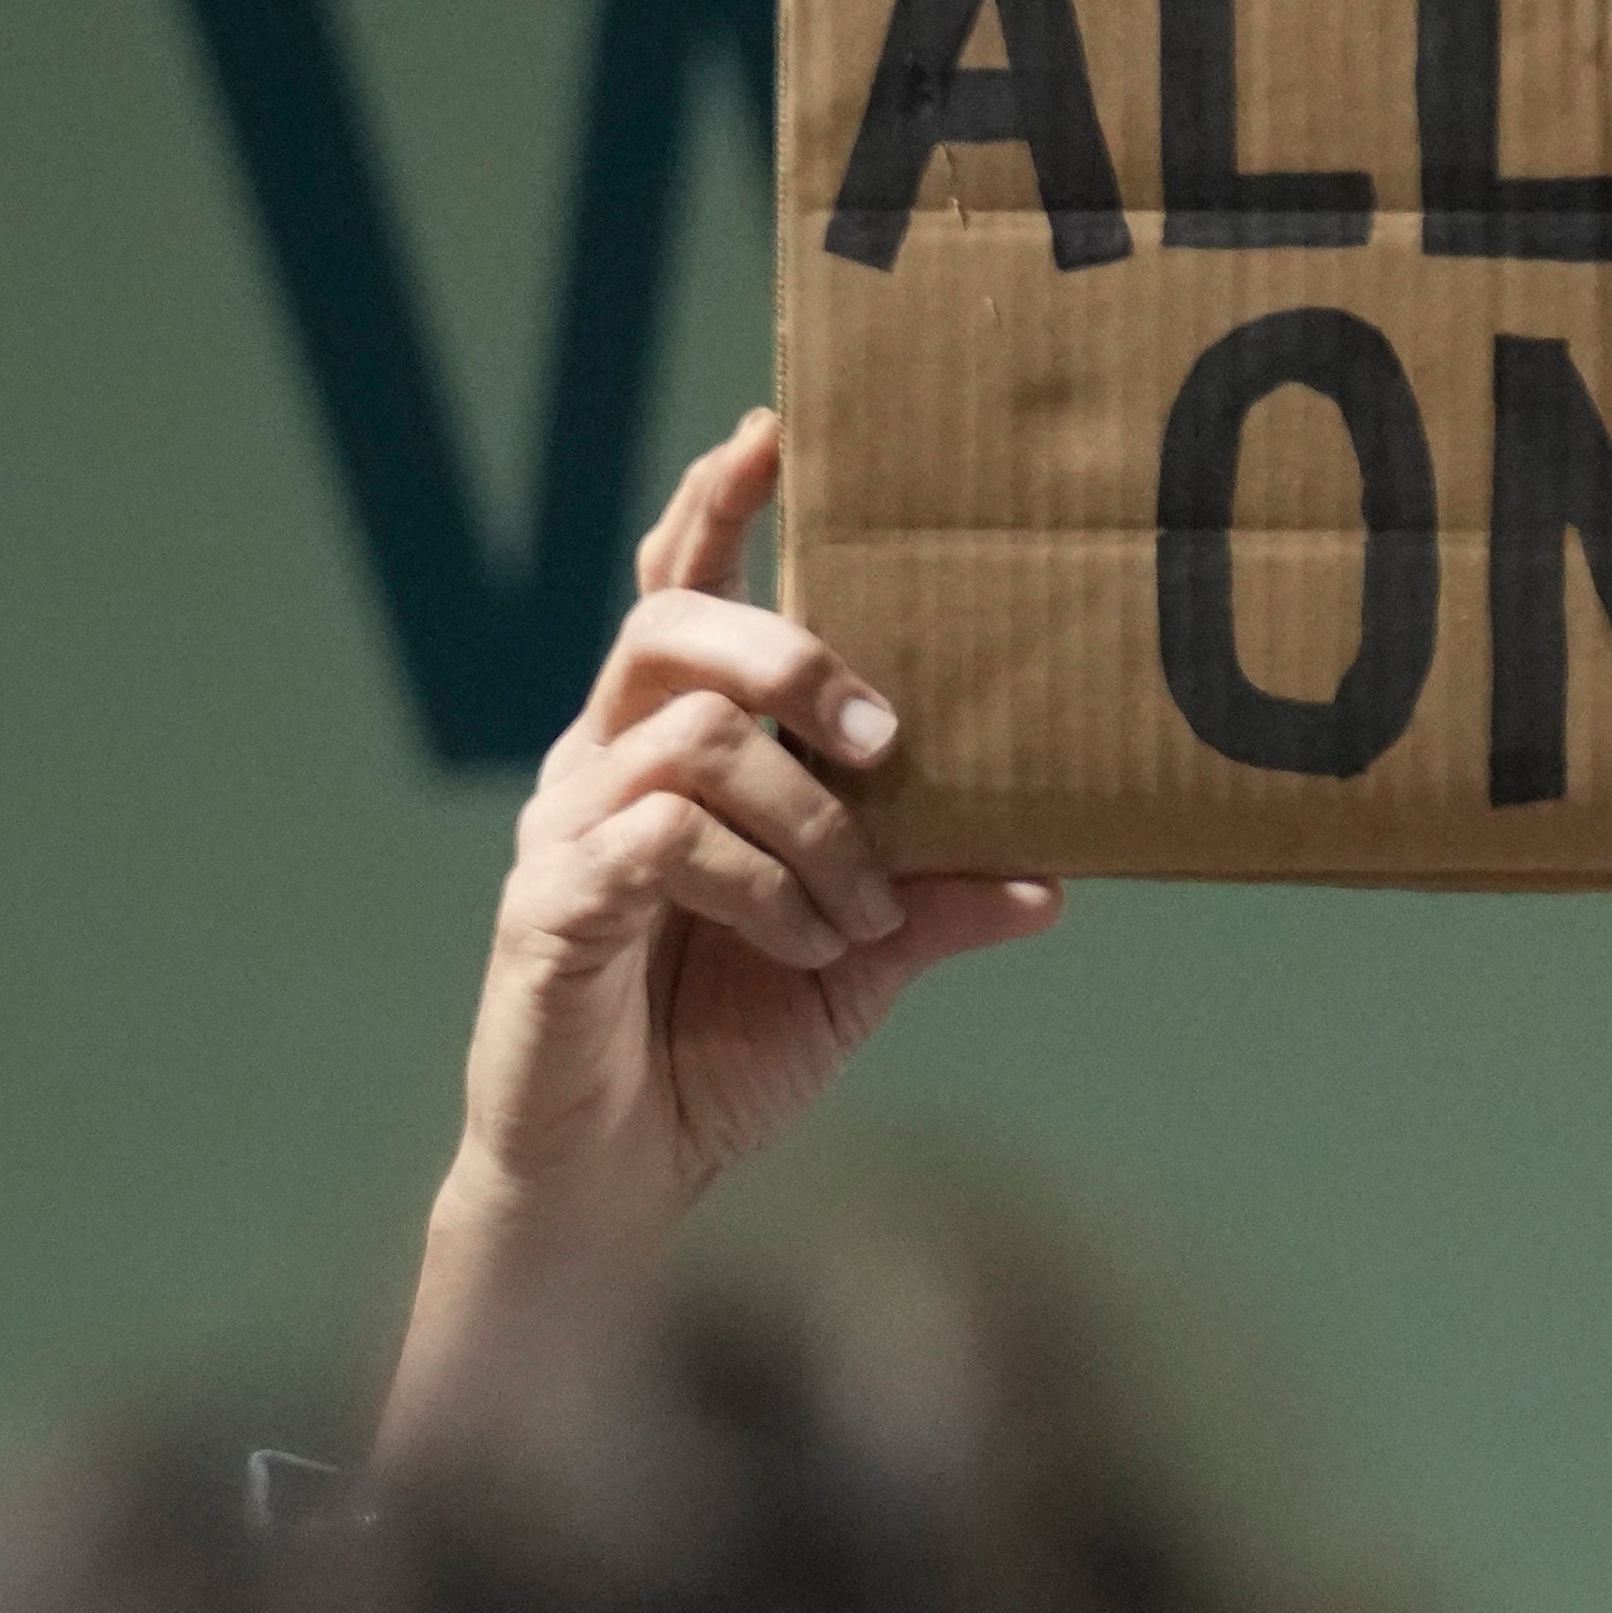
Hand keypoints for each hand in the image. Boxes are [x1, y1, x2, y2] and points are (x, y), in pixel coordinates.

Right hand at [391, 412, 1058, 1450]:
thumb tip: (1059, 877)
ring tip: (857, 914)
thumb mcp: (854, 968)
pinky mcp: (553, 908)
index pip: (676, 592)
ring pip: (687, 743)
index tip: (778, 429)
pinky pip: (659, 843)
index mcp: (670, 753)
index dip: (717, 505)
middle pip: (669, 631)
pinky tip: (803, 944)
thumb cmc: (719, 1053)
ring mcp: (568, 833)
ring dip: (806, 823)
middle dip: (789, 657)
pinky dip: (759, 887)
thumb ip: (935, 906)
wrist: (622, 1183)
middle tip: (883, 735)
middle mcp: (603, 767)